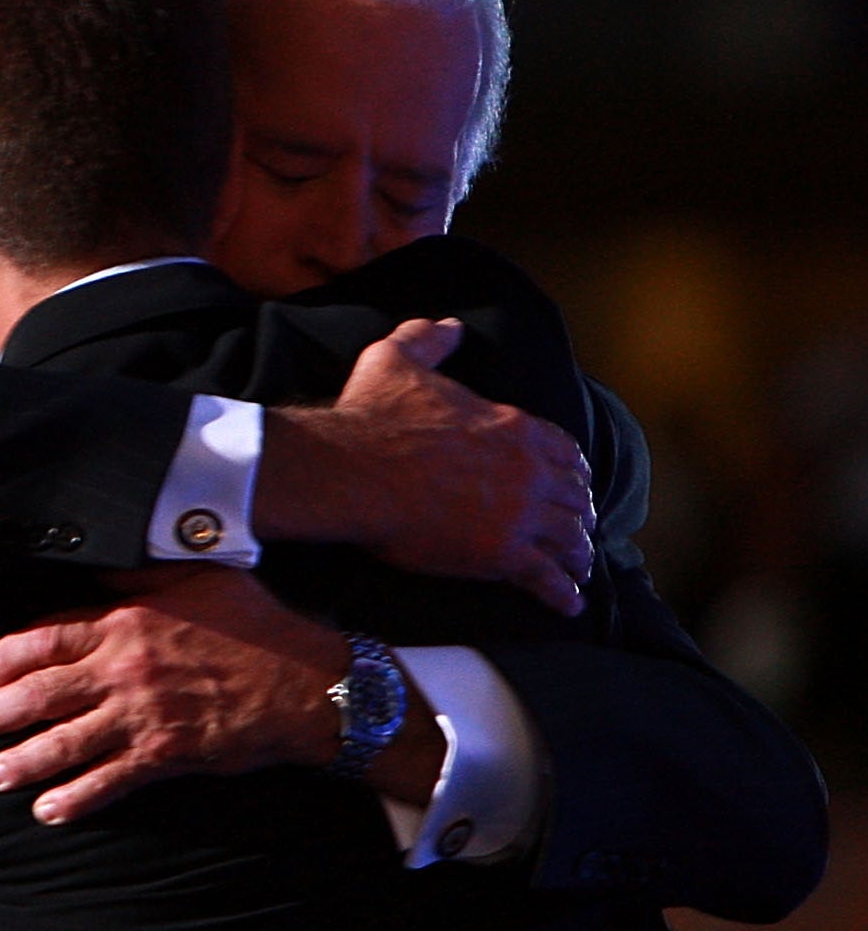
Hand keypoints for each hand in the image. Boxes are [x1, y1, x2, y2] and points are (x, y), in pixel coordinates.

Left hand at [0, 565, 376, 824]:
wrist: (309, 684)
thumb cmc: (255, 626)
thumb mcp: (197, 578)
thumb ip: (140, 573)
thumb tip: (98, 563)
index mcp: (126, 621)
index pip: (46, 638)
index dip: (4, 659)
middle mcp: (125, 668)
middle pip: (42, 693)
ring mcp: (143, 714)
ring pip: (66, 742)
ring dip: (23, 762)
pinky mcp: (166, 754)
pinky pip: (109, 780)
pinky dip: (76, 799)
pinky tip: (48, 811)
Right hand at [257, 318, 594, 615]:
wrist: (351, 470)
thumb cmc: (370, 417)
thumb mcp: (396, 359)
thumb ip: (426, 338)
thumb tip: (447, 326)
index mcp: (512, 425)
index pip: (565, 449)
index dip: (572, 470)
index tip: (571, 483)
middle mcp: (527, 469)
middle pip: (573, 496)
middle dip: (578, 513)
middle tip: (576, 530)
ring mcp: (518, 514)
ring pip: (568, 537)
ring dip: (577, 554)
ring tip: (577, 569)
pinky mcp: (499, 554)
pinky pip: (546, 578)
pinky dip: (562, 592)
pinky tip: (569, 604)